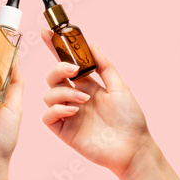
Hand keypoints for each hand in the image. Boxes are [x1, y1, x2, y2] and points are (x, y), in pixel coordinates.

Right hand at [41, 29, 179, 179]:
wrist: (132, 146)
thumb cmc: (130, 118)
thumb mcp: (120, 86)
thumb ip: (104, 66)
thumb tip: (92, 45)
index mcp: (86, 85)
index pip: (65, 64)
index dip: (54, 48)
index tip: (46, 33)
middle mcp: (74, 97)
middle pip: (52, 77)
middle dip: (58, 69)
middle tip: (73, 70)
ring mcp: (67, 113)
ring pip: (48, 94)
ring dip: (63, 92)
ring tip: (83, 100)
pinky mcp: (63, 129)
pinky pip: (47, 115)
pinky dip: (57, 109)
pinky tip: (74, 111)